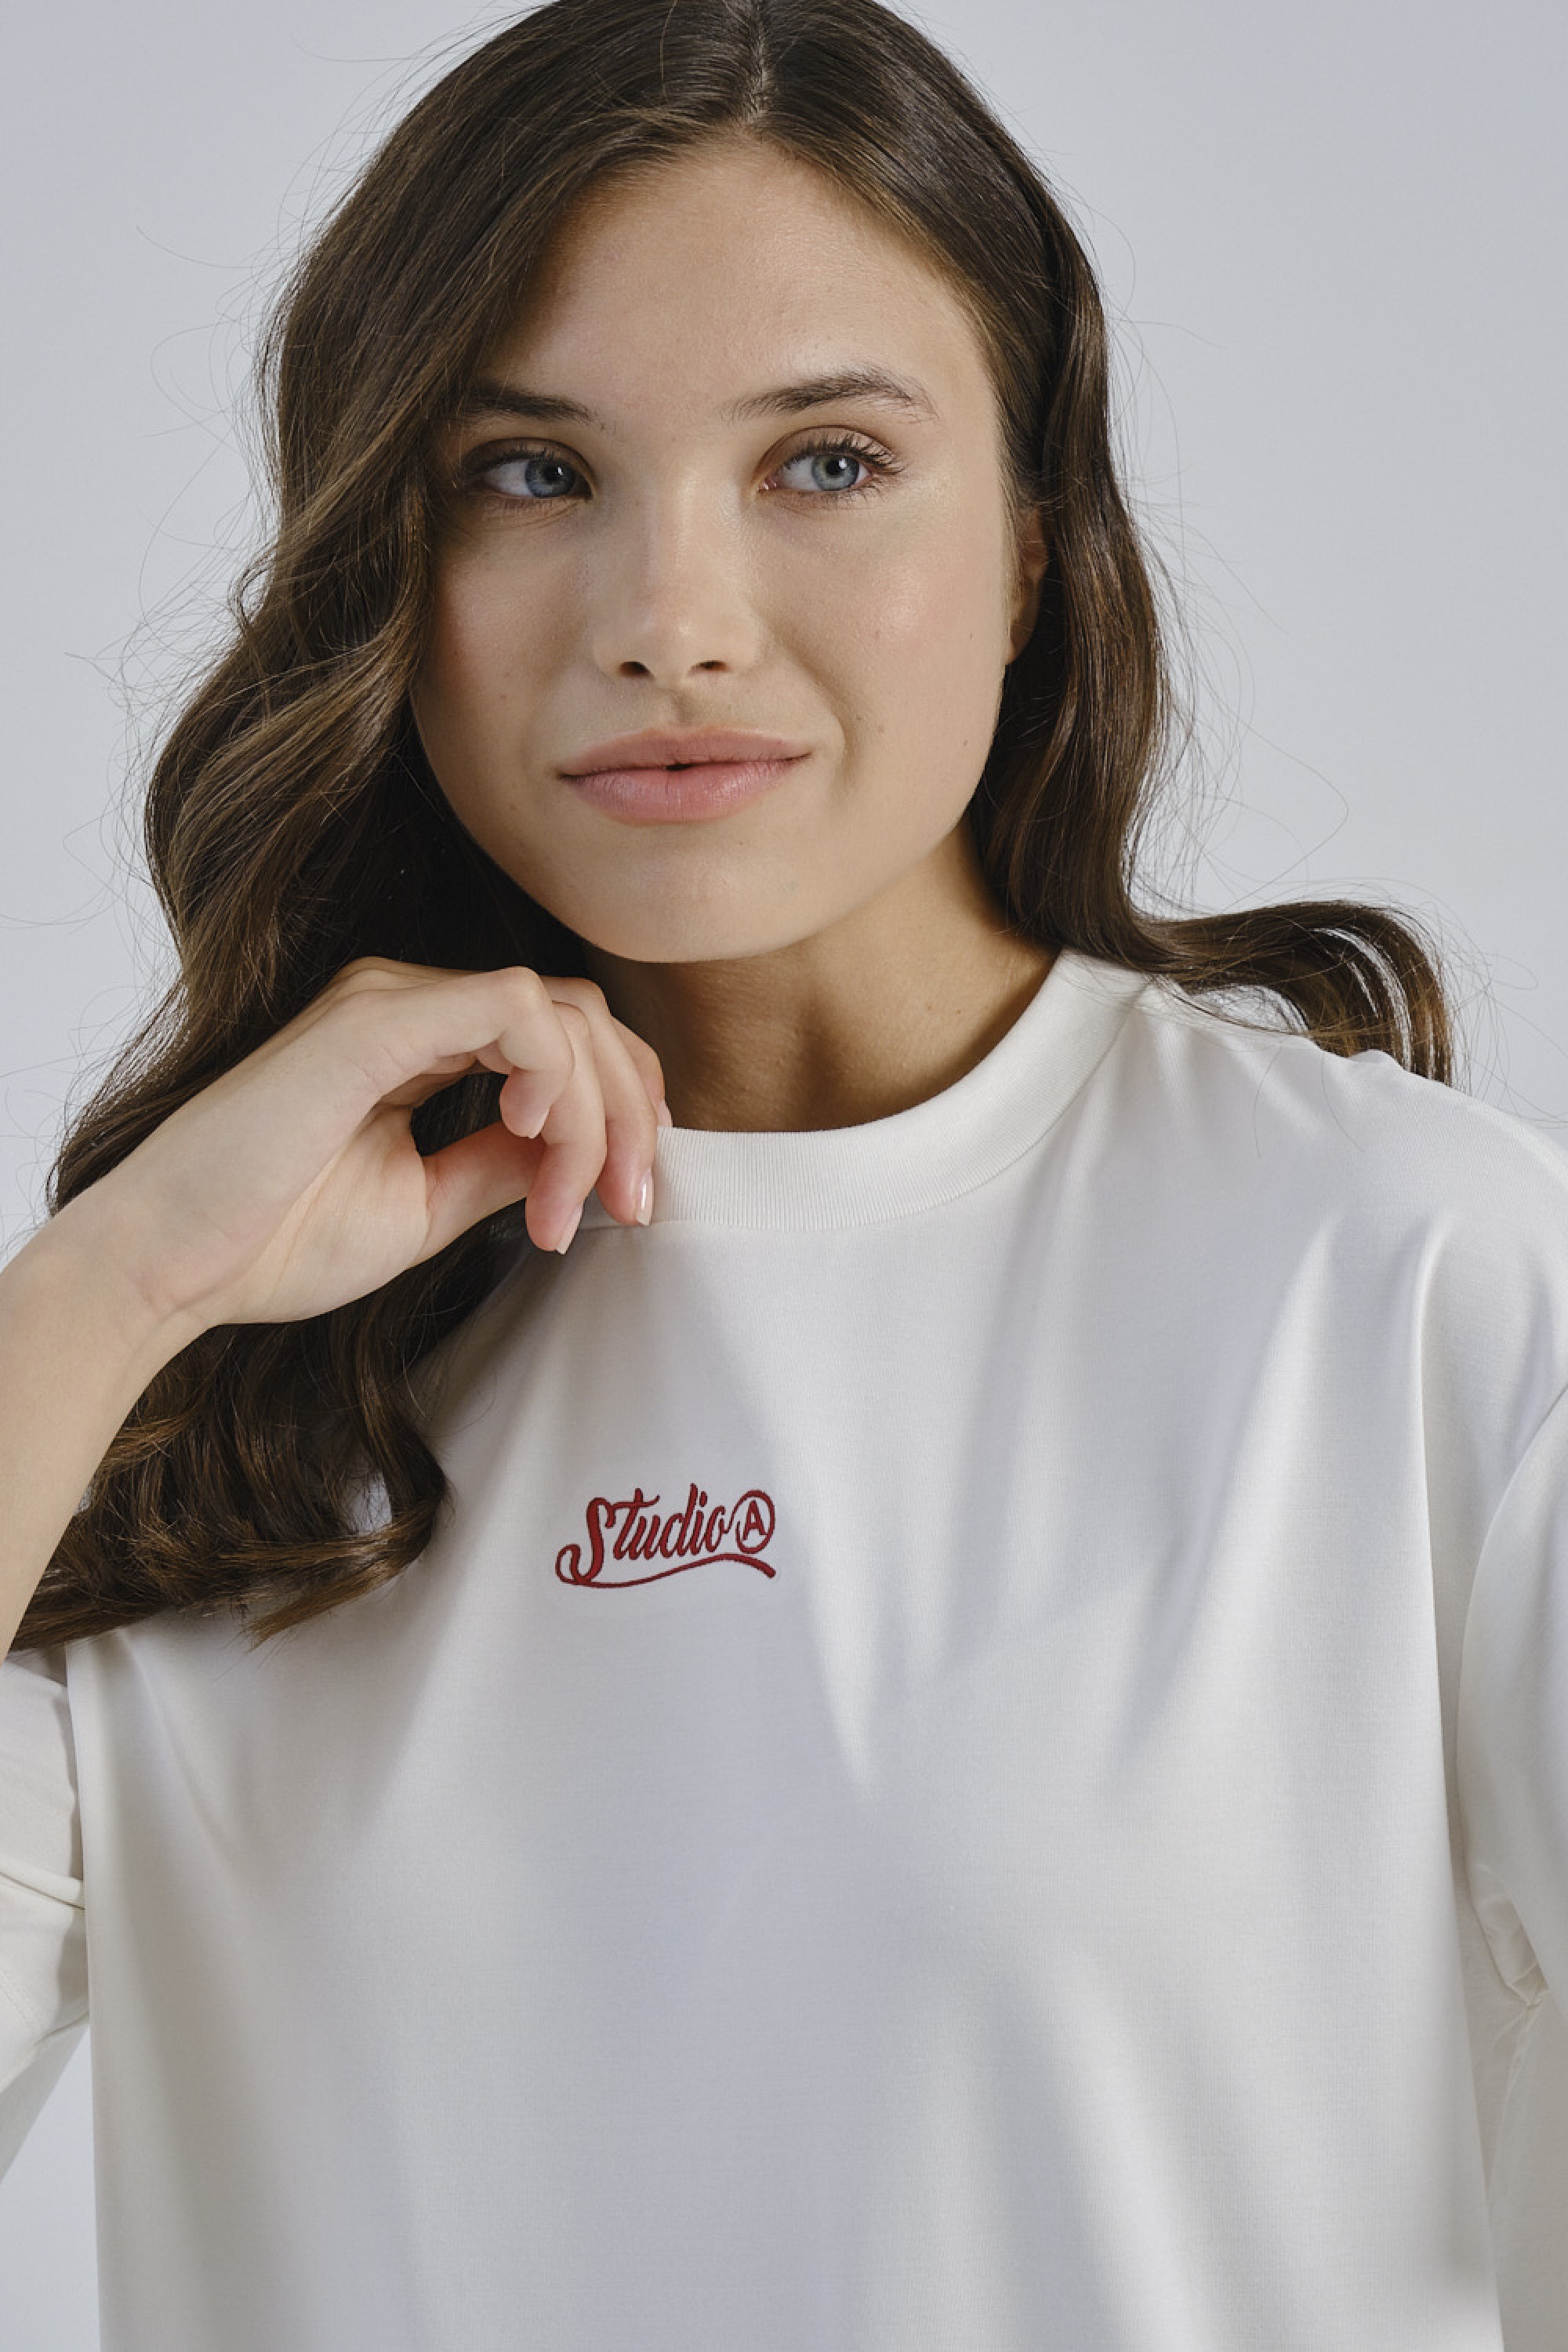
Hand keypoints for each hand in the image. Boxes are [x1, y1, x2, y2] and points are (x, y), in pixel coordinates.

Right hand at [49, 957, 667, 1346]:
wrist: (167, 1265)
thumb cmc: (270, 1241)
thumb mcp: (426, 1206)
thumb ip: (502, 1166)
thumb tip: (584, 1158)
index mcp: (420, 1040)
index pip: (566, 1040)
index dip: (621, 1115)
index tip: (625, 1205)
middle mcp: (410, 1004)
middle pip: (584, 1017)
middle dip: (631, 1117)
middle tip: (630, 1207)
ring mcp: (391, 1003)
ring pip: (564, 1012)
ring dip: (597, 1114)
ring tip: (563, 1202)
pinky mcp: (375, 1022)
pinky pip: (515, 1008)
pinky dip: (553, 1073)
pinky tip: (531, 1132)